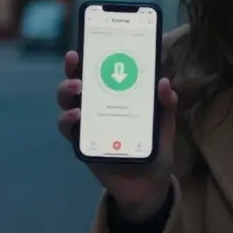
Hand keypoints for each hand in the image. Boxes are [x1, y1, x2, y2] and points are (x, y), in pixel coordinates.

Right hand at [57, 50, 177, 220]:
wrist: (148, 187)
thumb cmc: (154, 149)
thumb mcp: (164, 125)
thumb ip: (166, 105)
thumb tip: (164, 82)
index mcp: (115, 97)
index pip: (98, 72)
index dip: (89, 57)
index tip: (85, 45)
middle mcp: (97, 108)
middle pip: (77, 83)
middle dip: (72, 70)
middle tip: (77, 64)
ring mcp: (87, 126)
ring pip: (67, 104)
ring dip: (66, 92)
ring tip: (77, 91)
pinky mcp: (82, 145)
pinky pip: (68, 131)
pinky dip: (68, 121)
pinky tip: (77, 117)